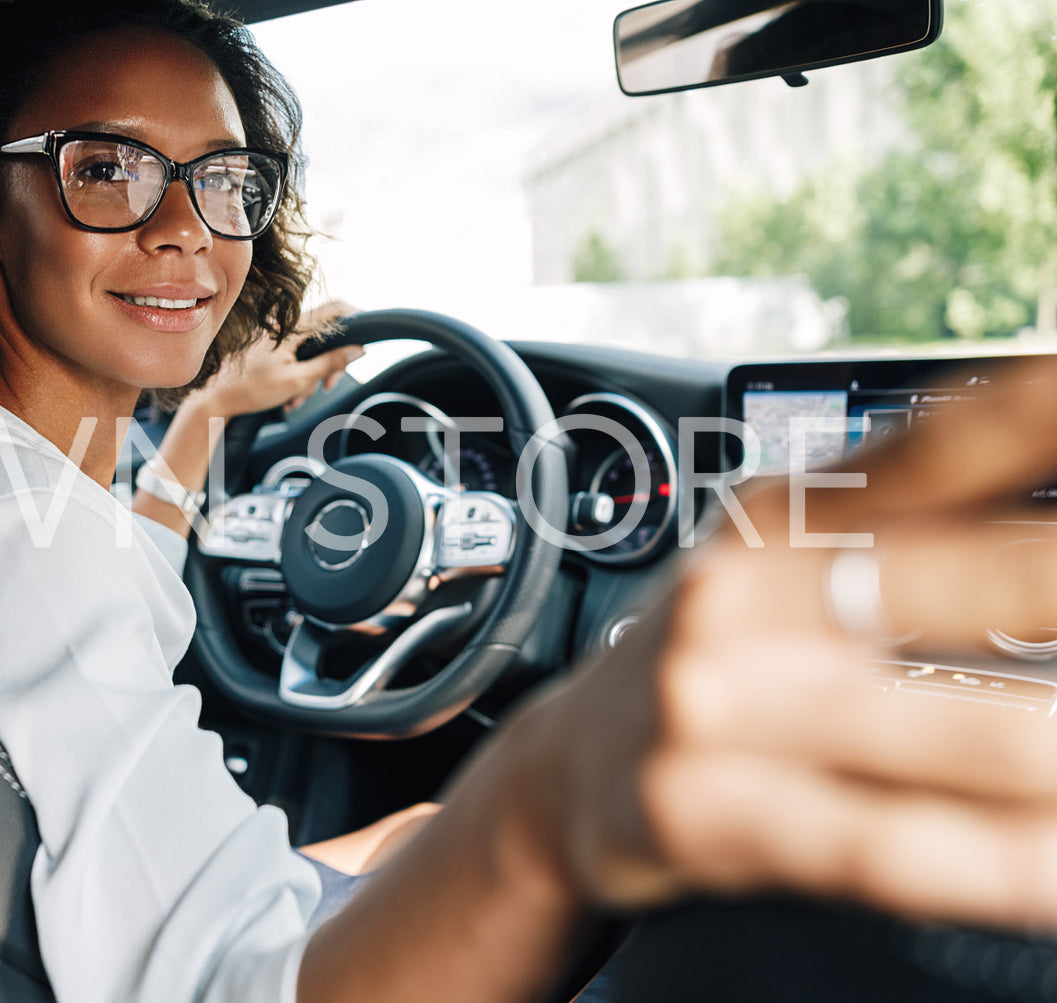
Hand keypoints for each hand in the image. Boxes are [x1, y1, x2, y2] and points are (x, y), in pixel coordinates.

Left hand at [186, 302, 363, 418]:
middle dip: (330, 364)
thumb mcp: (297, 380)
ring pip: (312, 351)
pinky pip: (297, 357)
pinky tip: (288, 395)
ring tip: (295, 398)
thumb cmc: (249, 389)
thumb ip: (330, 363)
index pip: (336, 309)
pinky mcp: (273, 347)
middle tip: (328, 385)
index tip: (367, 338)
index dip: (358, 319)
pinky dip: (298, 377)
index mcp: (293, 327)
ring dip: (311, 377)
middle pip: (327, 336)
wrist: (217, 398)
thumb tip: (357, 350)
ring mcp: (279, 337)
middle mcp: (286, 326)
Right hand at [512, 355, 1056, 931]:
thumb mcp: (781, 559)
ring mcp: (724, 703)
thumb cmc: (712, 652)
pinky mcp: (712, 813)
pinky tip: (1056, 871)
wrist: (570, 766)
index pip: (943, 443)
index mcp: (782, 514)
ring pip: (959, 733)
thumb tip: (1048, 448)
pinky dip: (1000, 864)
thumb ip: (909, 512)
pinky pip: (890, 848)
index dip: (1048, 407)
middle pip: (966, 575)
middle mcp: (749, 593)